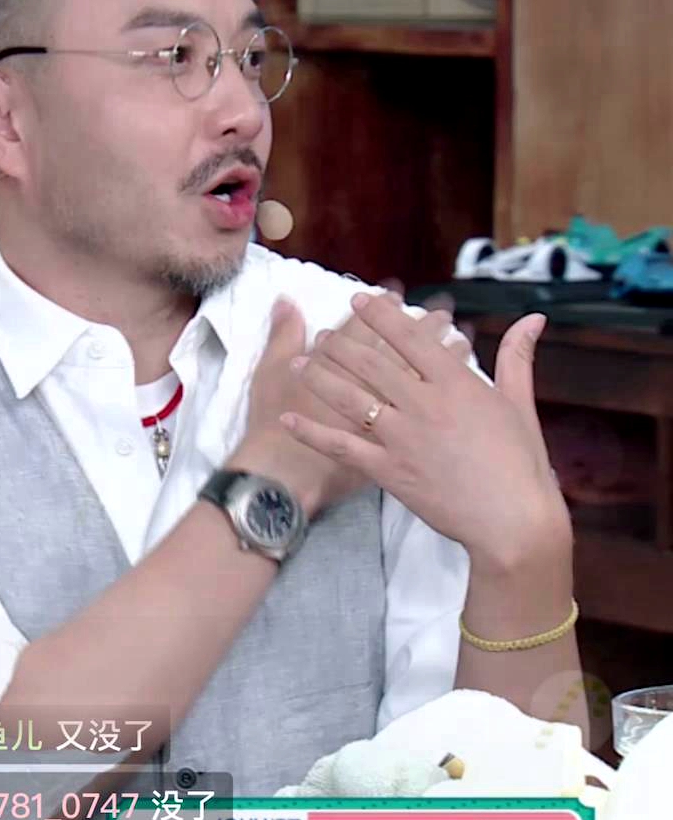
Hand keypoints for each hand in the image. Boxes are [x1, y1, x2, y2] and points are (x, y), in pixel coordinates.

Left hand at [278, 294, 570, 567]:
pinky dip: (311, 431)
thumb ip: (517, 357)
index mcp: (455, 383)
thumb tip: (532, 317)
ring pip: (350, 397)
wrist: (511, 519)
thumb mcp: (520, 403)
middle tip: (322, 334)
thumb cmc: (521, 463)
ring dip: (320, 376)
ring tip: (299, 363)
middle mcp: (423, 403)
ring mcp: (402, 437)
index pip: (409, 338)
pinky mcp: (388, 470)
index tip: (358, 300)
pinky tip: (287, 418)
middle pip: (371, 364)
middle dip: (341, 344)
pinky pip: (341, 446)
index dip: (379, 316)